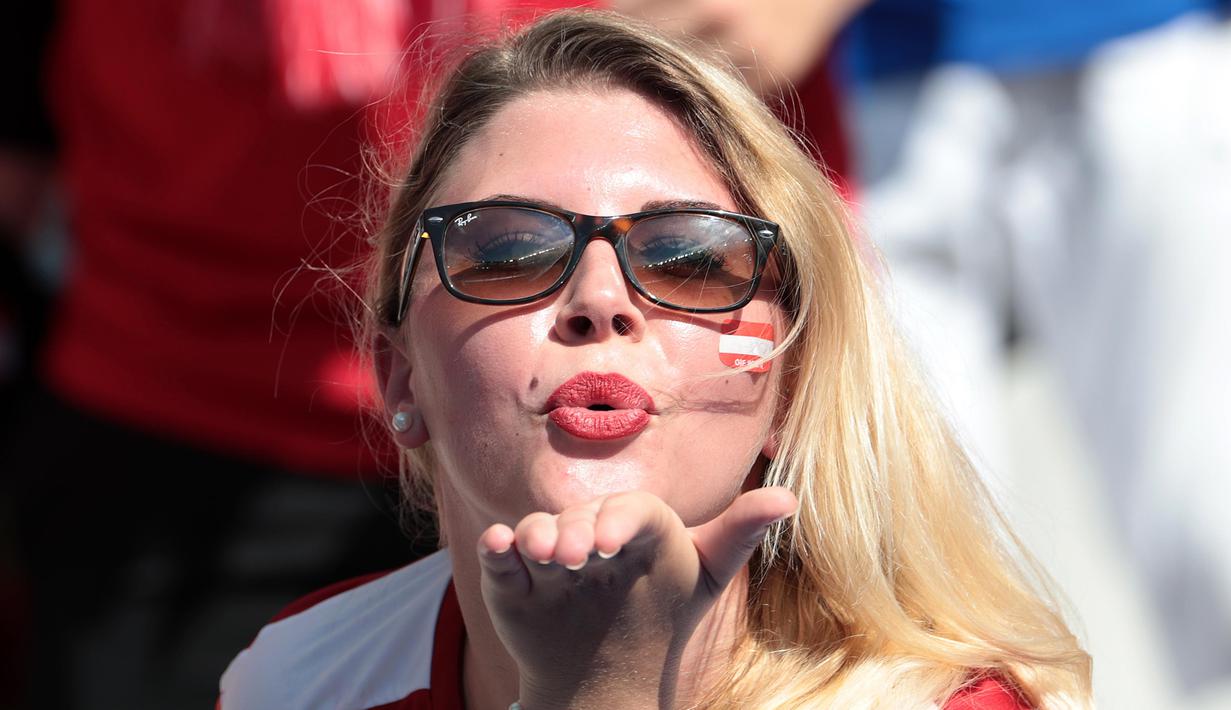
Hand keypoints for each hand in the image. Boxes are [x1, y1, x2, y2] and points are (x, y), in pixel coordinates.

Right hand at [475, 487, 796, 709]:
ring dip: (533, 536)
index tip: (614, 543)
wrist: (609, 674)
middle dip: (576, 532)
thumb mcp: (705, 573)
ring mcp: (548, 557)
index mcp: (636, 525)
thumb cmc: (664, 609)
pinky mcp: (513, 581)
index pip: (631, 510)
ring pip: (535, 532)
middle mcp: (588, 532)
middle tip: (578, 556)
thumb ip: (740, 533)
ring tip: (542, 555)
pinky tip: (496, 547)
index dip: (621, 518)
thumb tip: (789, 496)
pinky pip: (498, 558)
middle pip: (580, 519)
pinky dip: (494, 550)